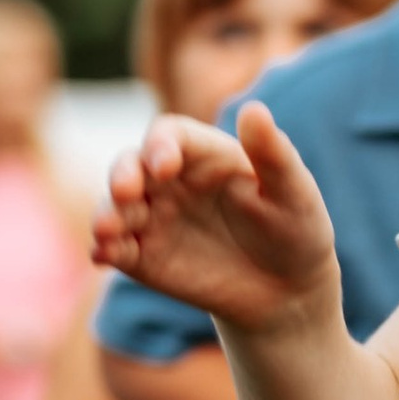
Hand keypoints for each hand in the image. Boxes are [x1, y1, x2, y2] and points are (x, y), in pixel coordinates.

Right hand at [92, 103, 338, 332]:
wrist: (288, 291)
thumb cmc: (296, 230)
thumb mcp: (294, 193)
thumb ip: (273, 155)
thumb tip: (254, 109)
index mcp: (204, 155)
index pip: (169, 136)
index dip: (160, 144)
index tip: (165, 164)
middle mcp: (171, 181)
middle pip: (131, 165)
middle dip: (121, 175)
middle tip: (124, 191)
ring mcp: (154, 218)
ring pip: (115, 207)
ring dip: (106, 214)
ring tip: (107, 230)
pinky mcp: (144, 257)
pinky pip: (115, 249)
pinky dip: (104, 249)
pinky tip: (102, 257)